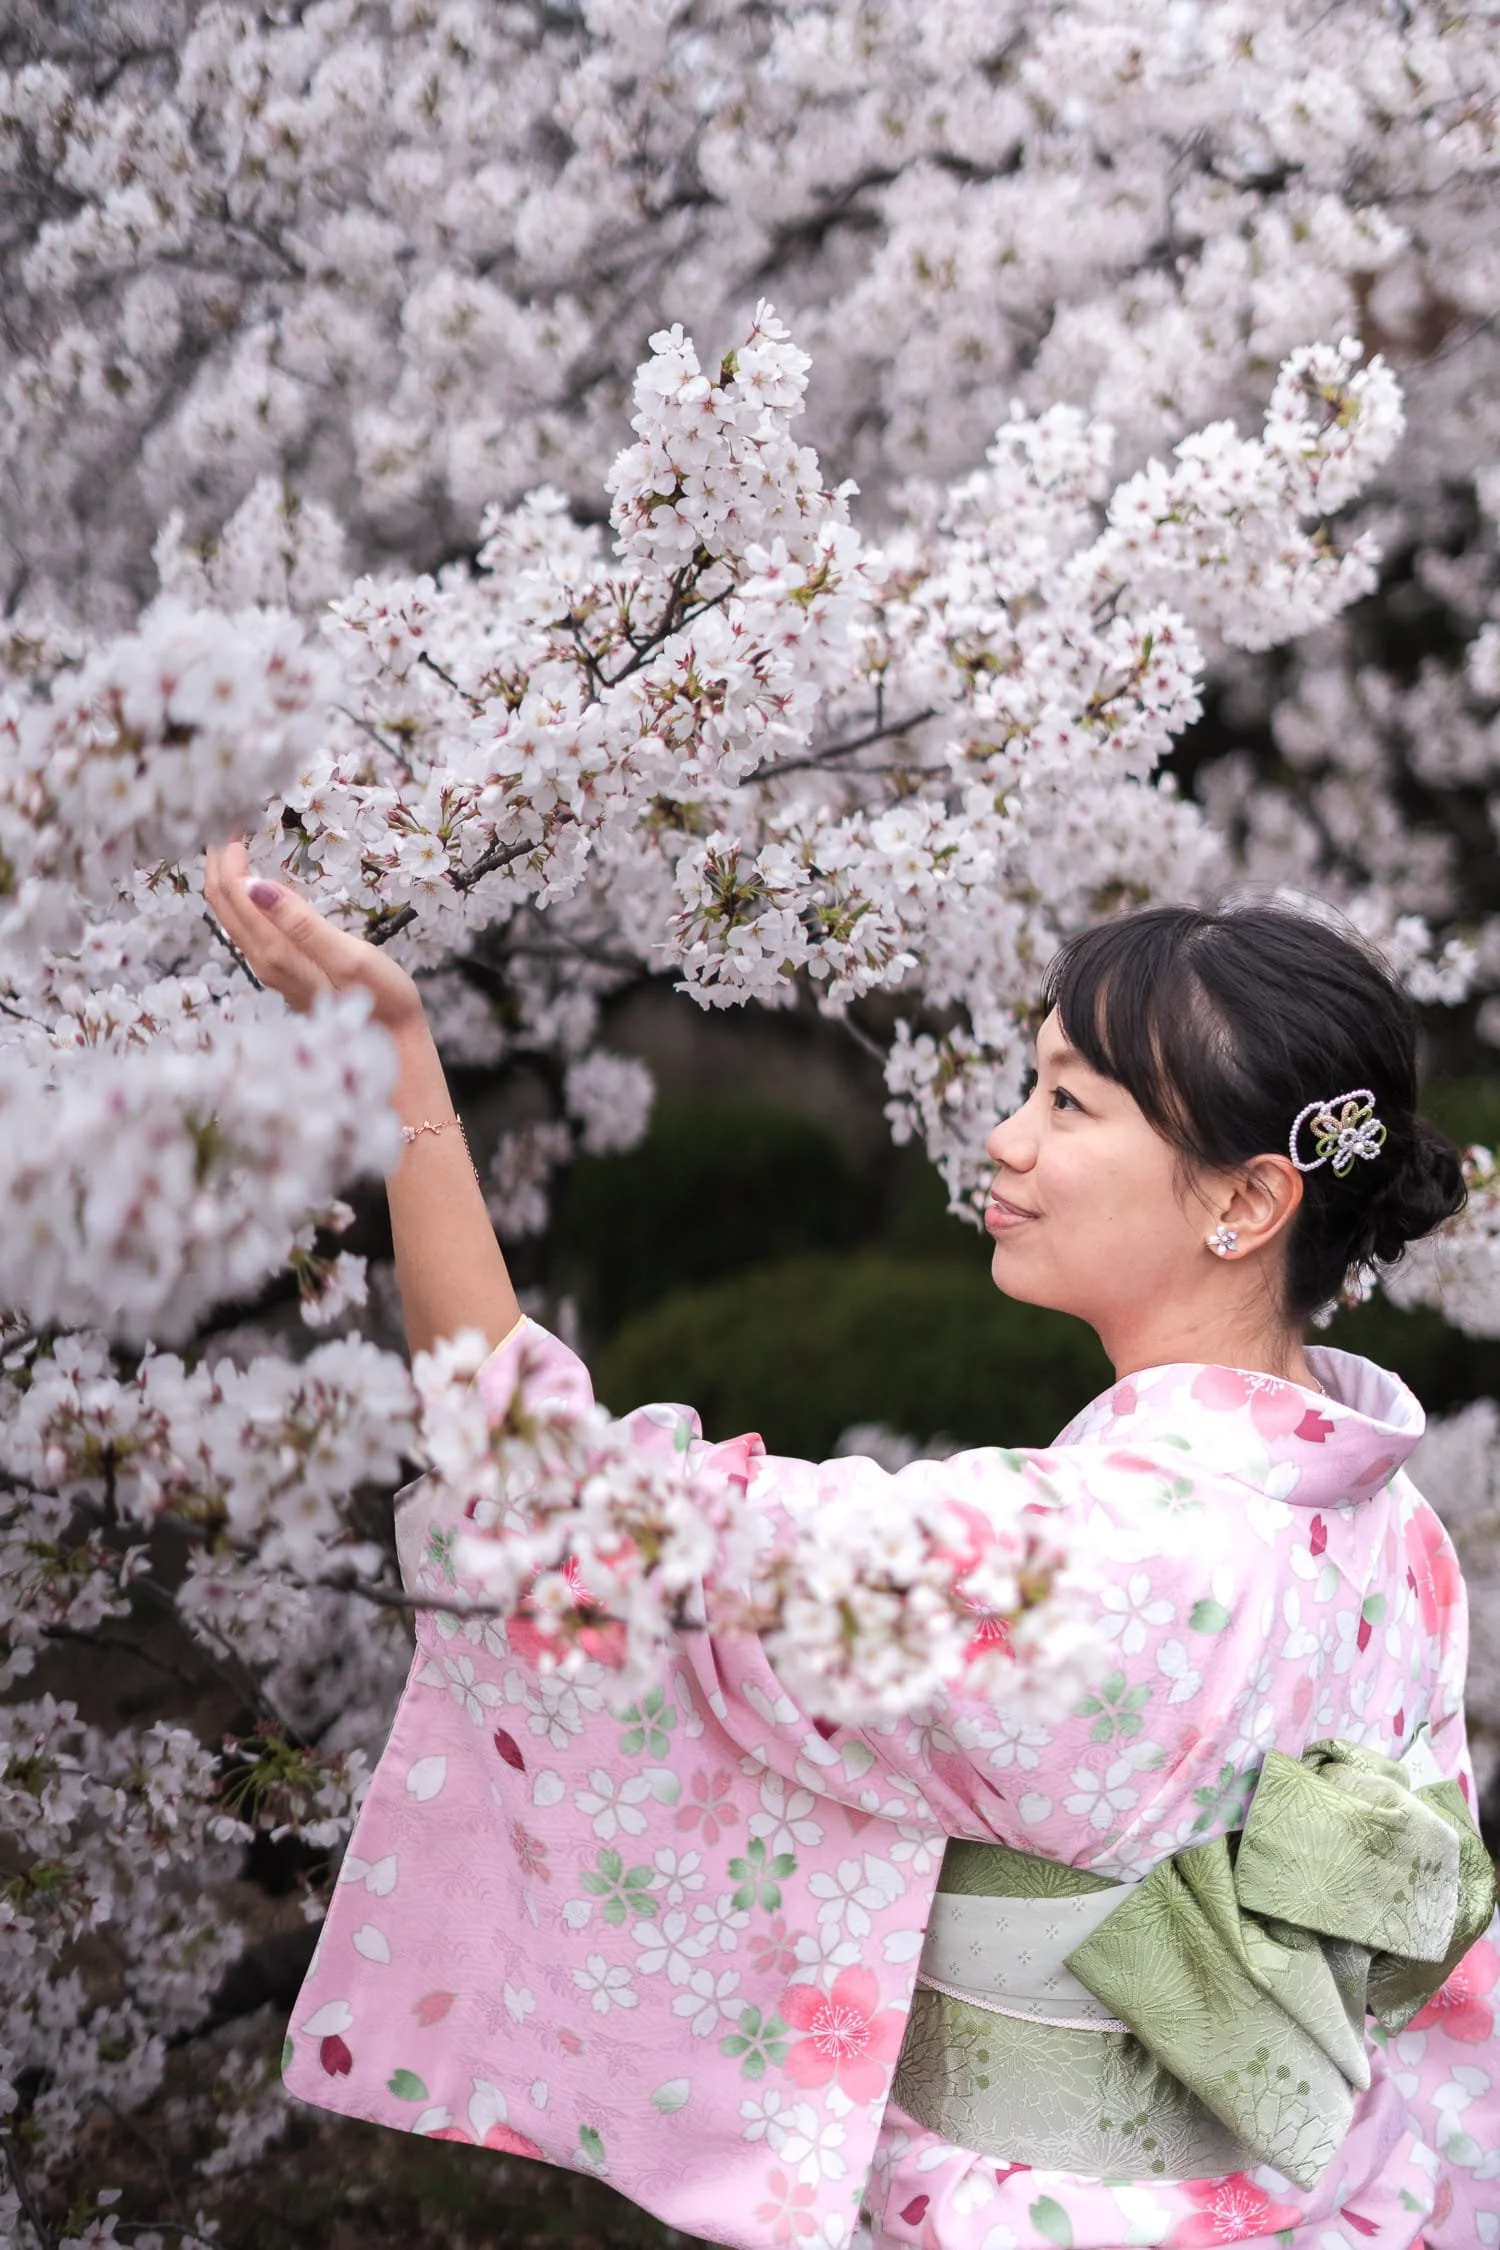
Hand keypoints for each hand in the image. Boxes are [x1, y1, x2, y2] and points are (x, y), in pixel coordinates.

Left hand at [203, 839, 425, 1034]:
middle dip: (218, 863)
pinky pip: (250, 930)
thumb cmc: (383, 1000)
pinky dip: (243, 901)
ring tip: (230, 848)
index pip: (236, 894)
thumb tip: (256, 884)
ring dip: (227, 880)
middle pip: (225, 905)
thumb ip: (301, 922)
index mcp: (277, 953)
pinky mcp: (285, 974)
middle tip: (223, 824)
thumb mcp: (349, 956)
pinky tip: (253, 889)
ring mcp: (273, 971)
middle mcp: (266, 963)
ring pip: (233, 919)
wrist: (394, 1047)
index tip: (233, 821)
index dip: (229, 855)